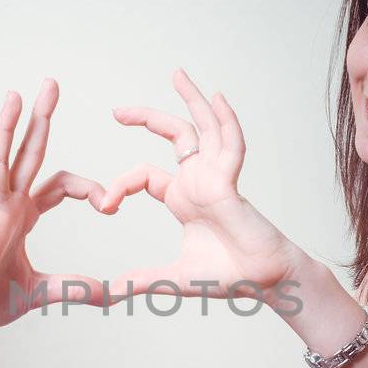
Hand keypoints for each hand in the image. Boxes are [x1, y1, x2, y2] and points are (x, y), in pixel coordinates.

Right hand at [0, 79, 108, 330]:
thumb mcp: (42, 292)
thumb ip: (75, 289)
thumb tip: (111, 295)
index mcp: (22, 215)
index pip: (59, 184)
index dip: (87, 187)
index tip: (109, 207)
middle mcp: (6, 207)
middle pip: (26, 153)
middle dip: (39, 118)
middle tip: (51, 82)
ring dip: (5, 131)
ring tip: (14, 97)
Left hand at [99, 68, 300, 304]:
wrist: (262, 283)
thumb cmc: (228, 276)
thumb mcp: (173, 277)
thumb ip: (143, 280)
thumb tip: (111, 293)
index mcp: (182, 198)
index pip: (145, 175)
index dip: (121, 185)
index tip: (105, 207)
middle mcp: (198, 181)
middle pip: (174, 136)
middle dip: (147, 118)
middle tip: (118, 111)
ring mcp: (216, 178)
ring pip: (203, 129)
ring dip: (192, 101)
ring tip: (177, 74)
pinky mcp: (231, 183)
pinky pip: (230, 146)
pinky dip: (225, 122)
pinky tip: (217, 99)